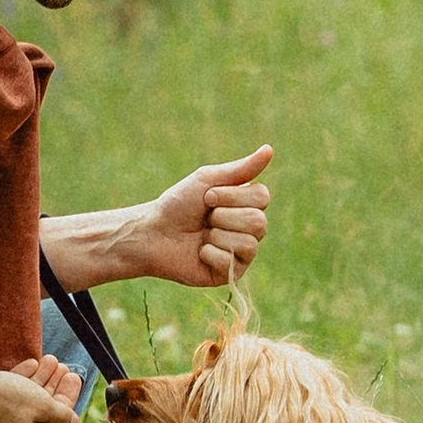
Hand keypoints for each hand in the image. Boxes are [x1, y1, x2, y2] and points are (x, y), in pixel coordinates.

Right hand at [0, 352, 83, 422]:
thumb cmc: (0, 400)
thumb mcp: (41, 405)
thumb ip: (62, 415)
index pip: (59, 422)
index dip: (68, 396)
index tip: (74, 375)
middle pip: (41, 413)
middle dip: (53, 387)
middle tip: (62, 365)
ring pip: (24, 405)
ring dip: (39, 382)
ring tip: (48, 360)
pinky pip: (6, 402)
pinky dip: (19, 384)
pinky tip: (29, 365)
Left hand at [135, 145, 273, 291]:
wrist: (153, 232)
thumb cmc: (178, 205)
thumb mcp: (208, 181)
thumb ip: (241, 169)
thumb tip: (269, 149)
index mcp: (246, 204)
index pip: (263, 197)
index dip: (233, 196)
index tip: (208, 196)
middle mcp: (248, 228)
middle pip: (258, 221)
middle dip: (223, 216)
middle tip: (204, 216)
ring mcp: (241, 253)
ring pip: (249, 243)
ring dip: (217, 235)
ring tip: (202, 235)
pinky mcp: (230, 274)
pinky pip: (232, 262)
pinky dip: (209, 253)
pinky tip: (198, 252)